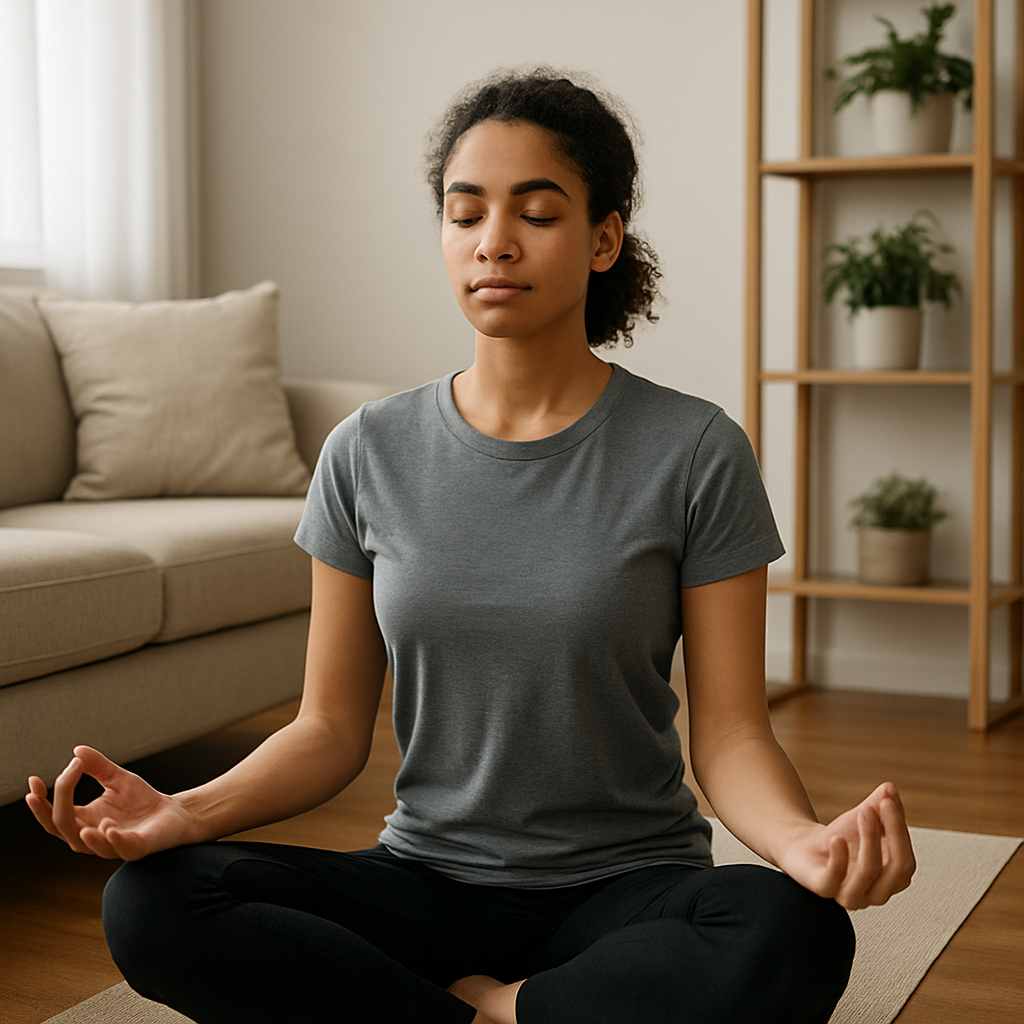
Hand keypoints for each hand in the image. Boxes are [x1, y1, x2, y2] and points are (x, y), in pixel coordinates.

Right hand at [25, 746, 199, 860]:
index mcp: (84, 820)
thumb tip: (77, 750)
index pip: (53, 815)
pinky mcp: (136, 848)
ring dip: (82, 831)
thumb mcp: (117, 778)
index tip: (34, 780)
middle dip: (56, 803)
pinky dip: (112, 839)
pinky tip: (108, 826)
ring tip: (77, 814)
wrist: (174, 813)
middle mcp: (93, 836)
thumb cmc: (141, 800)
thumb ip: (97, 766)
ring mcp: (113, 844)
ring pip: (86, 845)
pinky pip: (120, 847)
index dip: (39, 802)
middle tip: (67, 774)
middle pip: (62, 826)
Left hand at [777, 782, 915, 909]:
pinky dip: (839, 859)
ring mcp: (851, 895)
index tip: (889, 800)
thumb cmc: (840, 837)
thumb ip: (880, 806)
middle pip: (895, 870)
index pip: (906, 861)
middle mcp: (876, 893)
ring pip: (868, 874)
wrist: (805, 846)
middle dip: (891, 834)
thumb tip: (890, 789)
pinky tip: (837, 839)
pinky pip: (833, 881)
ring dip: (869, 840)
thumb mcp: (863, 818)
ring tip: (863, 812)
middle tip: (881, 805)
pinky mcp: (823, 890)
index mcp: (891, 880)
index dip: (900, 830)